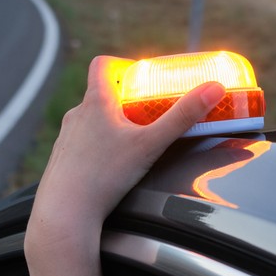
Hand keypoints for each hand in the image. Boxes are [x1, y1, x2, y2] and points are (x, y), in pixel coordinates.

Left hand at [26, 55, 224, 273]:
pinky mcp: (61, 159)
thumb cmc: (104, 176)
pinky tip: (110, 167)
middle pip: (100, 94)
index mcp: (95, 102)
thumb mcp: (151, 144)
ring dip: (110, 124)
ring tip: (131, 142)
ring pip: (90, 120)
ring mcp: (65, 137)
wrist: (65, 212)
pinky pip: (81, 143)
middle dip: (125, 100)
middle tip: (147, 113)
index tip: (139, 75)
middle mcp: (75, 115)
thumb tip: (214, 88)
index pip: (102, 64)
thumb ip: (183, 117)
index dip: (121, 63)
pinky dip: (97, 146)